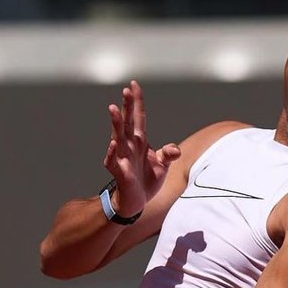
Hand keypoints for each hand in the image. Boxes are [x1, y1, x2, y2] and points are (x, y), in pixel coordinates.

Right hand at [104, 80, 180, 216]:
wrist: (137, 202)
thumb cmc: (147, 181)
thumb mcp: (162, 166)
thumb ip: (168, 154)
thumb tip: (175, 149)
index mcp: (140, 141)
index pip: (138, 117)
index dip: (137, 102)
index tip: (134, 85)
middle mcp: (129, 146)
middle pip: (128, 122)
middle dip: (127, 106)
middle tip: (126, 90)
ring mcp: (123, 158)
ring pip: (117, 137)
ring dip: (116, 124)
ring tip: (113, 109)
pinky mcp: (119, 172)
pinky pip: (113, 161)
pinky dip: (112, 153)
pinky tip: (112, 144)